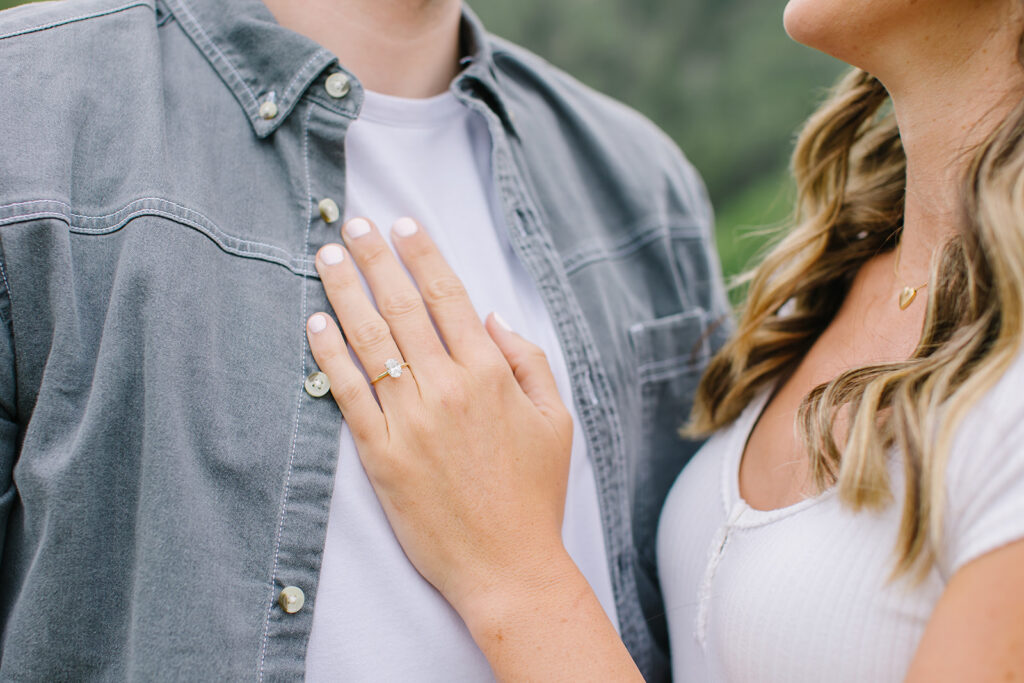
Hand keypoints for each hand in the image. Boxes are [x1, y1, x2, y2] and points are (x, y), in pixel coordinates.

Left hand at [305, 216, 575, 614]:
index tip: (402, 223)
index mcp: (490, 374)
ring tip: (327, 255)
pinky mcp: (380, 455)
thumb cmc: (534, 494)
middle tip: (353, 224)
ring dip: (345, 292)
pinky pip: (348, 393)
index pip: (449, 295)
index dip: (423, 254)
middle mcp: (447, 388)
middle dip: (375, 258)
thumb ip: (527, 360)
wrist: (507, 567)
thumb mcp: (555, 419)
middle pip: (403, 306)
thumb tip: (490, 316)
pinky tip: (315, 323)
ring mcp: (409, 421)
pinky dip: (329, 355)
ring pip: (370, 340)